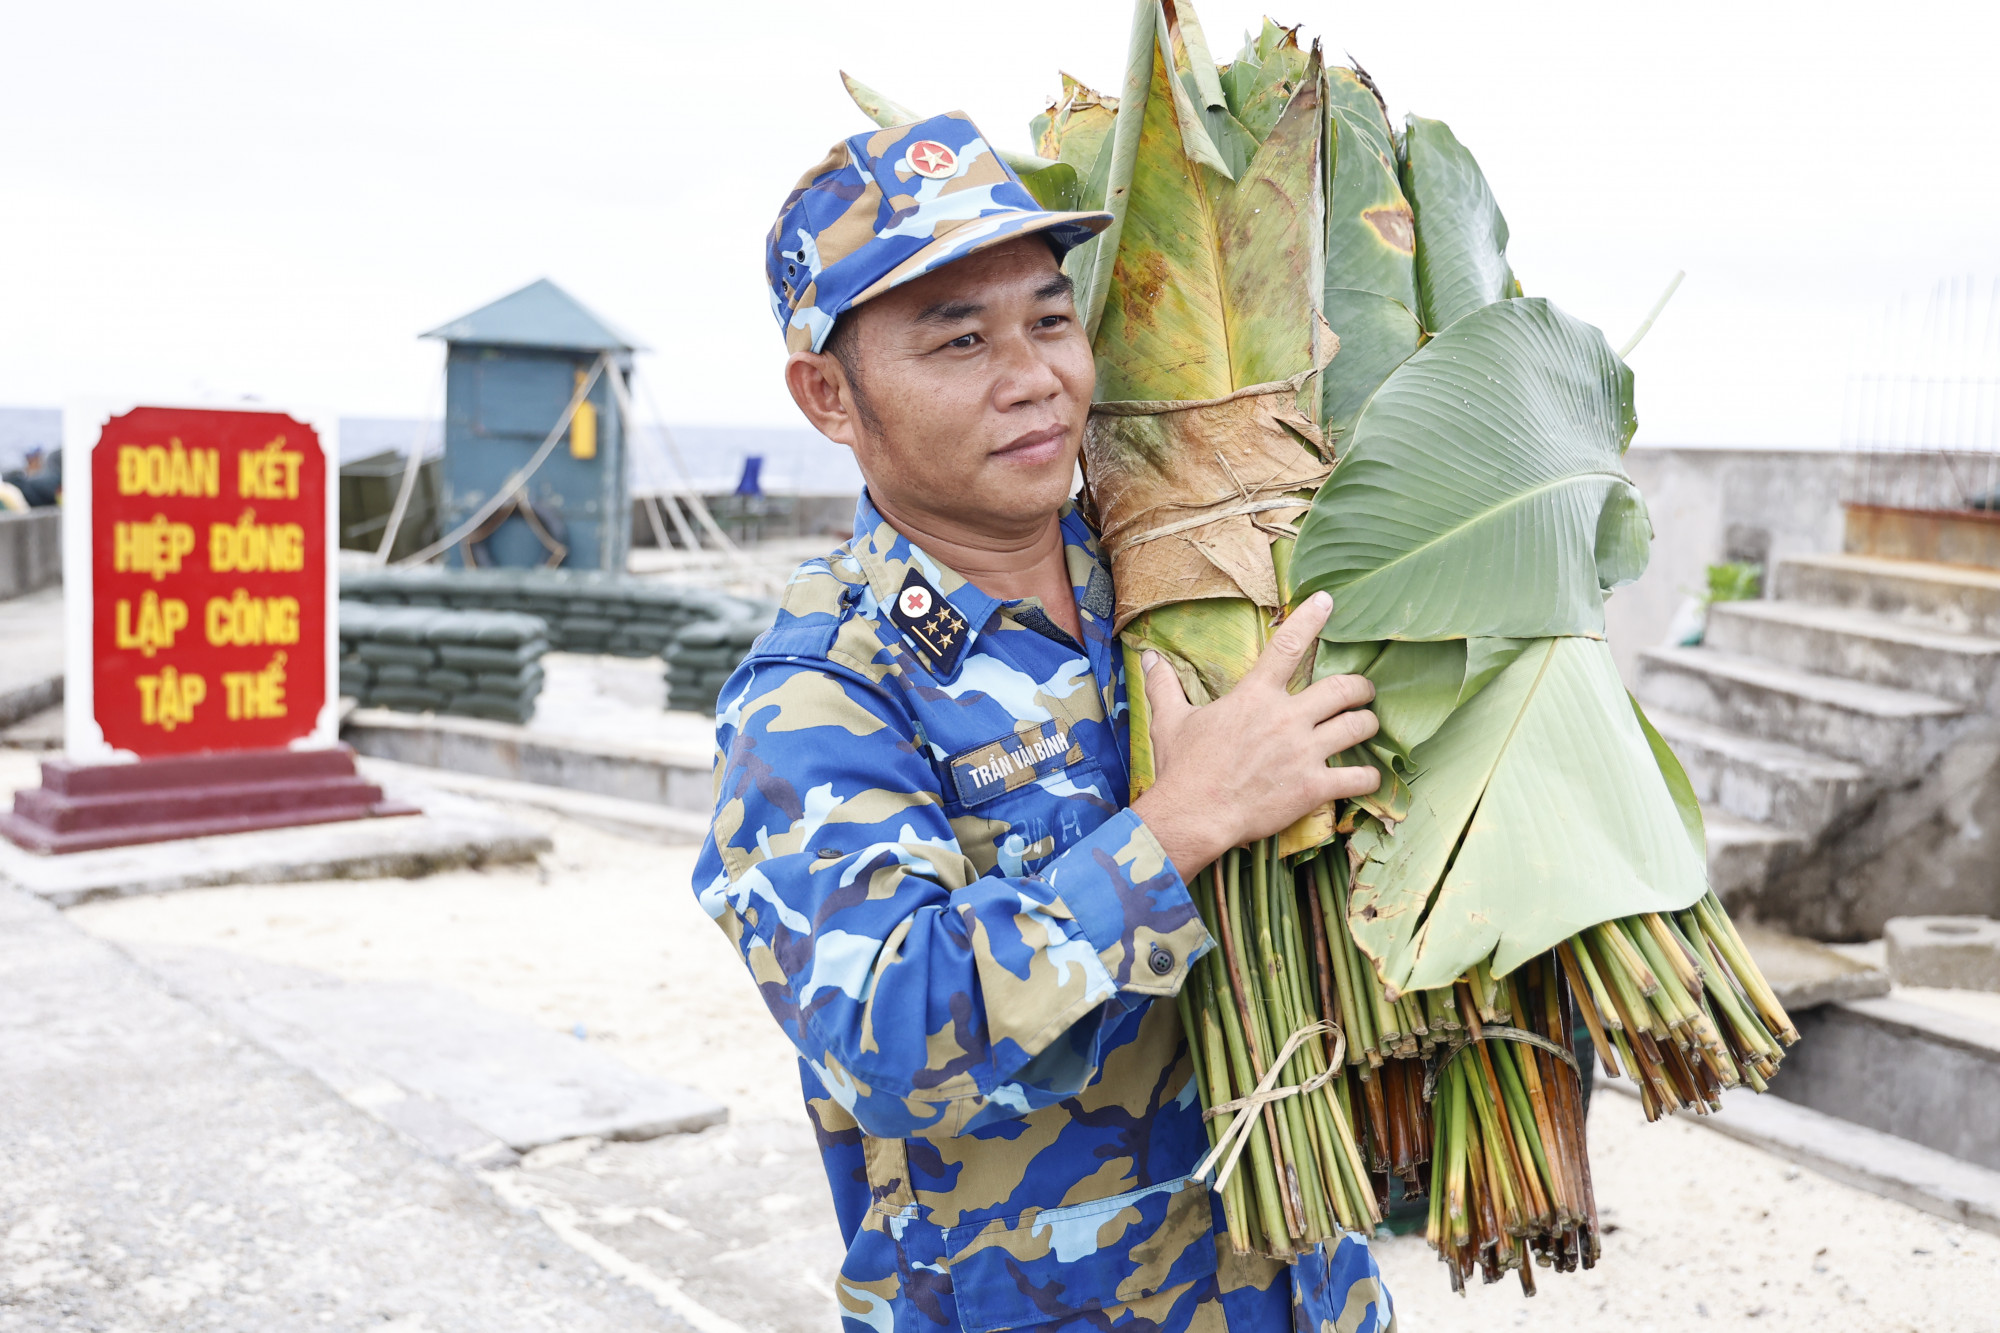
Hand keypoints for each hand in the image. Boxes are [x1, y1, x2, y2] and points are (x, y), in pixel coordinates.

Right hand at [1130, 591, 1379, 879]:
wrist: (1193, 815)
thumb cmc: (1182, 768)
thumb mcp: (1170, 721)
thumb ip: (1164, 686)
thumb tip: (1147, 657)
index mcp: (1255, 696)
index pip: (1288, 646)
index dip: (1311, 619)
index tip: (1328, 601)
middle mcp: (1286, 718)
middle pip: (1342, 688)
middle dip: (1360, 687)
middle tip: (1363, 691)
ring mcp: (1304, 752)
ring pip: (1358, 727)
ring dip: (1368, 724)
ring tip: (1368, 725)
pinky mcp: (1314, 787)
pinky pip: (1358, 777)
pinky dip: (1369, 777)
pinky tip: (1368, 777)